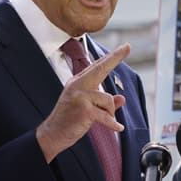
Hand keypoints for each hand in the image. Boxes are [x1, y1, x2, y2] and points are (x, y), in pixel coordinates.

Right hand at [36, 43, 129, 162]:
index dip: (111, 56)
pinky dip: (112, 124)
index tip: (124, 47)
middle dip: (115, 57)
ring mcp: (80, 96)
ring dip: (109, 113)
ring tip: (101, 121)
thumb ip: (105, 103)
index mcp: (78, 82)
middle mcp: (77, 85)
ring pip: (107, 100)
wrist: (52, 134)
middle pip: (101, 68)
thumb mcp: (88, 108)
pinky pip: (106, 116)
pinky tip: (118, 128)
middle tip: (127, 46)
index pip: (97, 66)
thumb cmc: (69, 121)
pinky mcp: (84, 109)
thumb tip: (122, 98)